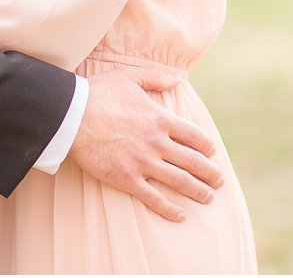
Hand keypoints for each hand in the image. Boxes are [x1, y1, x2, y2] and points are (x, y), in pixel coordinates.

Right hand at [68, 67, 224, 222]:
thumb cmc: (99, 93)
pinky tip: (180, 216)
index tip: (212, 154)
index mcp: (161, 120)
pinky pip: (154, 198)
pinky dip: (170, 209)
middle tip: (219, 181)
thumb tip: (178, 78)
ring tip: (208, 198)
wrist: (72, 116)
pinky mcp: (127, 179)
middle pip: (193, 161)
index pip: (194, 136)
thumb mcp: (131, 76)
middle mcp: (157, 143)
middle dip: (210, 173)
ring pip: (179, 181)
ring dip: (198, 191)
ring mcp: (144, 163)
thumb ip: (157, 77)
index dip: (206, 146)